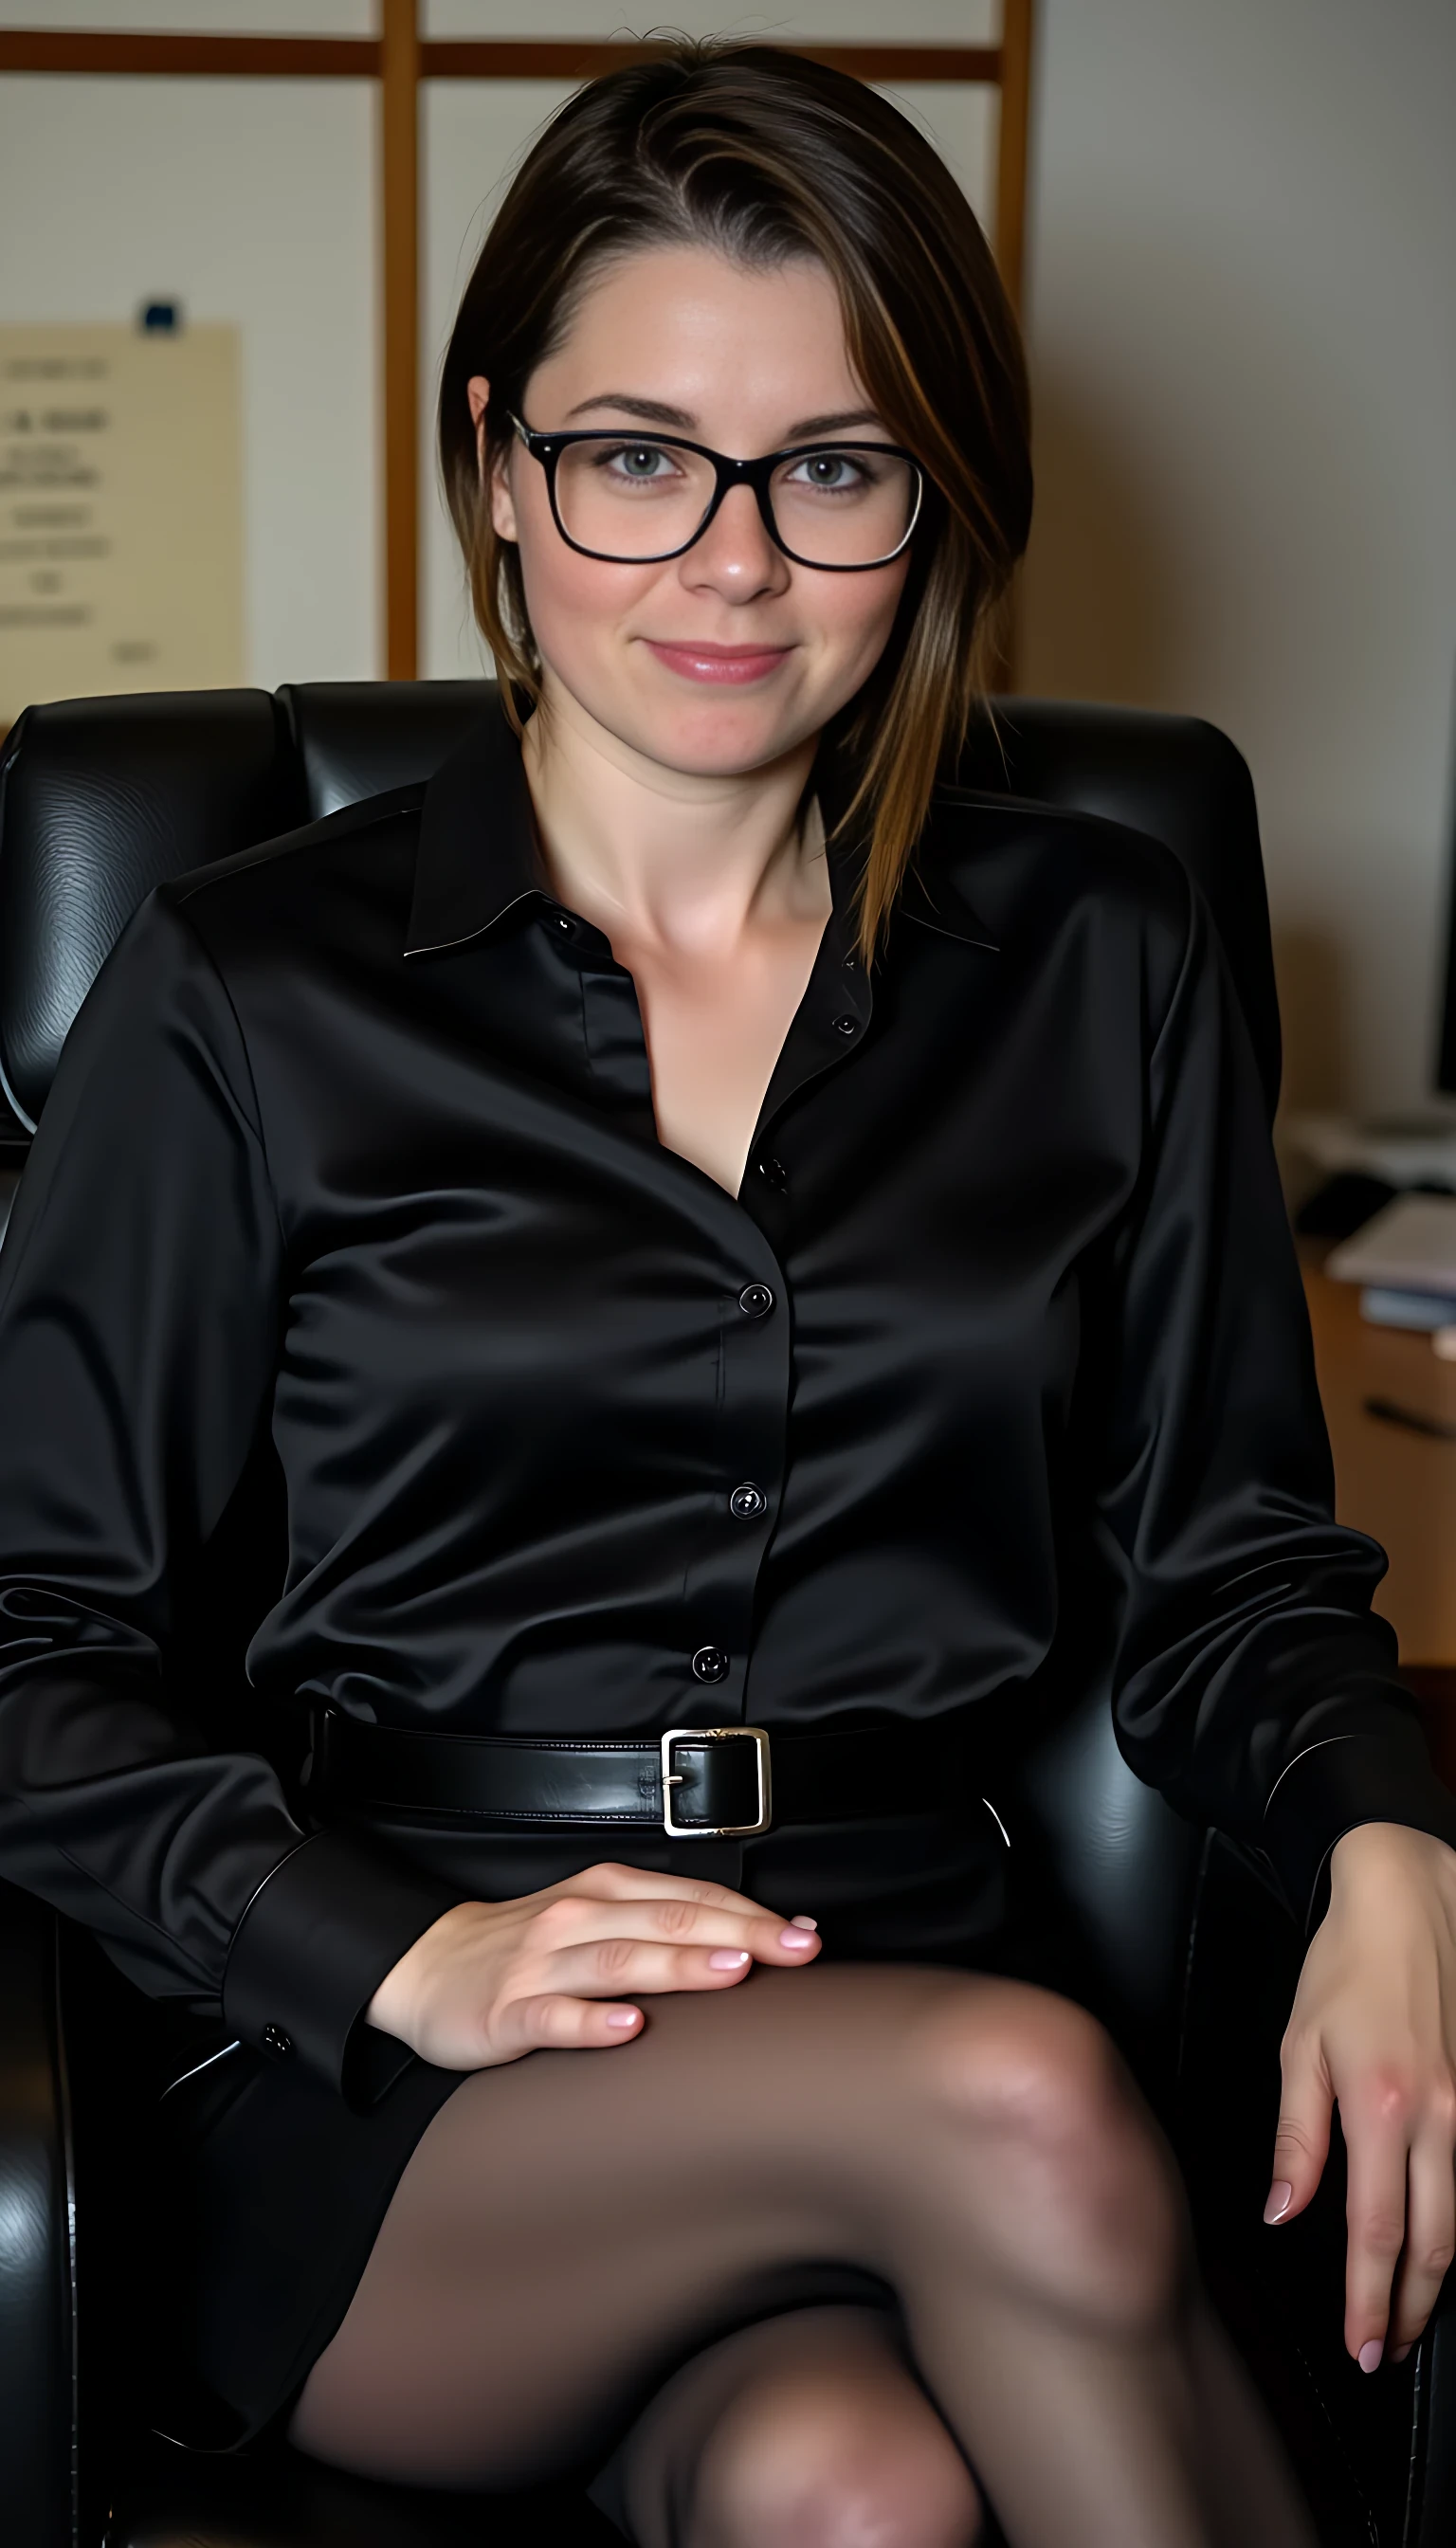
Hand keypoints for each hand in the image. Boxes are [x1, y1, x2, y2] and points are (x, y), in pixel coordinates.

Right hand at [365, 1860, 820, 2069]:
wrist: (429, 1966)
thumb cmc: (529, 1948)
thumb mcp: (597, 1920)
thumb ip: (665, 1928)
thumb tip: (756, 1943)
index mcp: (607, 1892)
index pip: (692, 1898)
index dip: (752, 1916)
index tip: (806, 1936)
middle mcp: (578, 1917)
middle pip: (668, 1922)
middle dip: (737, 1935)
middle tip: (794, 1952)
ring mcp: (541, 1964)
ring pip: (619, 1959)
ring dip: (678, 1964)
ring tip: (728, 1973)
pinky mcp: (507, 2011)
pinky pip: (554, 2015)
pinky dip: (592, 2020)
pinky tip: (627, 2027)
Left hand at [1268, 1822, 1455, 2369]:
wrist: (1409, 1900)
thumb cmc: (1349, 1965)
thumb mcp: (1300, 2046)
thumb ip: (1298, 2136)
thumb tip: (1285, 2209)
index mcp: (1382, 2107)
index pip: (1375, 2232)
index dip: (1367, 2299)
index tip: (1359, 2345)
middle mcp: (1440, 2116)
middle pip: (1434, 2243)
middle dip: (1408, 2309)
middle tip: (1382, 2350)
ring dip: (1435, 2277)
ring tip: (1406, 2313)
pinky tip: (1436, 2244)